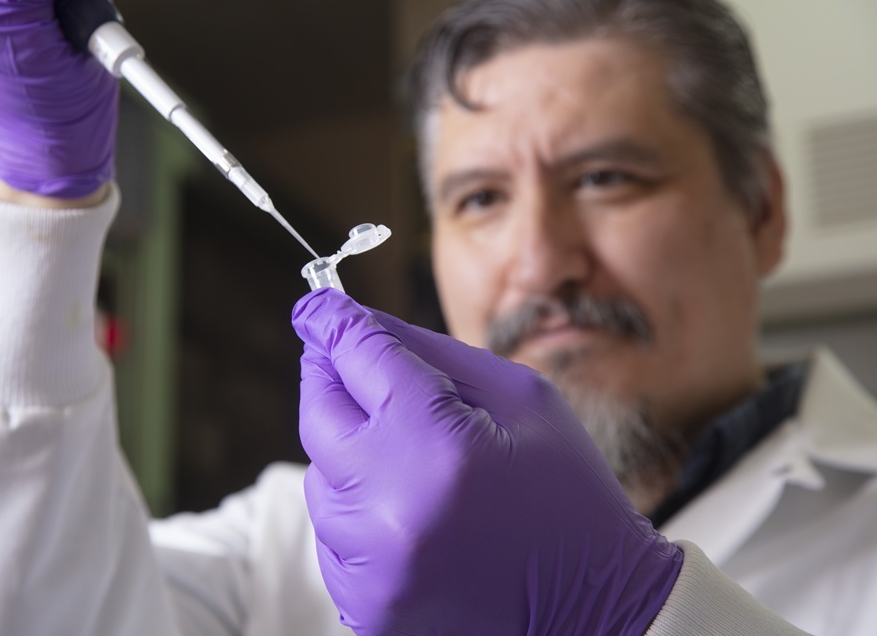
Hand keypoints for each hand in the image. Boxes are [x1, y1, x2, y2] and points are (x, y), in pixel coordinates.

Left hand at [292, 288, 682, 634]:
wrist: (595, 604)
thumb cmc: (567, 491)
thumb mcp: (521, 398)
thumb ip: (432, 353)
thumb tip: (359, 322)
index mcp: (439, 446)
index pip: (359, 356)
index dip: (332, 321)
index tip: (317, 307)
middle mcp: (390, 507)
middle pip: (319, 411)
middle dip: (330, 376)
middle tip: (345, 359)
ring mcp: (371, 564)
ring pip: (320, 473)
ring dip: (350, 449)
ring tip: (409, 454)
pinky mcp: (364, 602)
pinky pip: (332, 531)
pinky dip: (358, 507)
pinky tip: (410, 506)